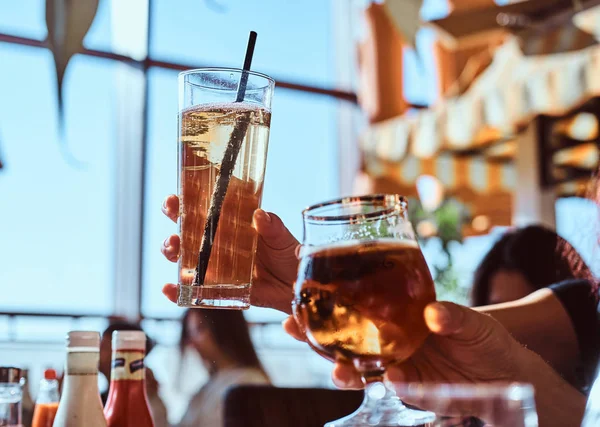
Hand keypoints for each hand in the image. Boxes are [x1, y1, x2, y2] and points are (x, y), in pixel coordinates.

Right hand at [160, 195, 298, 312]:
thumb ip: (272, 226)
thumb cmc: (287, 254)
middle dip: (174, 216)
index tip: (179, 193)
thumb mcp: (281, 236)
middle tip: (171, 209)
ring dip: (172, 249)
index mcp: (231, 223)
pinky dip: (176, 290)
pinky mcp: (216, 288)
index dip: (188, 197)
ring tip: (174, 247)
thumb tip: (259, 214)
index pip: (205, 205)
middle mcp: (218, 242)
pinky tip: (169, 288)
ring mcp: (214, 265)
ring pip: (184, 255)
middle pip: (187, 226)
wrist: (295, 286)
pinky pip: (192, 289)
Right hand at [283, 301, 523, 387]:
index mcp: (397, 313)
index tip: (302, 291)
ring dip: (341, 368)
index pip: (356, 305)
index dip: (327, 300)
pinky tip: (388, 380)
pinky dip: (385, 383)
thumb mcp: (474, 322)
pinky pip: (390, 386)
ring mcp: (398, 364)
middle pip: (345, 336)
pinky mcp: (411, 388)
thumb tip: (433, 313)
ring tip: (336, 370)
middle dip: (315, 334)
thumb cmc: (487, 339)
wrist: (508, 374)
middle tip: (291, 327)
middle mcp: (390, 338)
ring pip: (358, 366)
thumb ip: (453, 317)